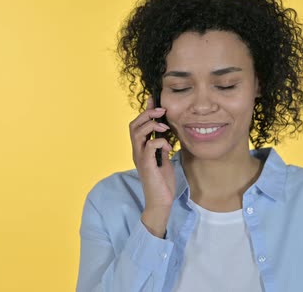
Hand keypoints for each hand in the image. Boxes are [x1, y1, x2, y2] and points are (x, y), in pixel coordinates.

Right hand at [129, 97, 174, 236]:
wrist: (161, 202)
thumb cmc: (162, 182)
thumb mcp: (163, 160)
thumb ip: (161, 148)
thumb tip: (164, 135)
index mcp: (140, 149)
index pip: (138, 126)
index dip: (145, 112)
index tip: (154, 100)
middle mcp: (137, 152)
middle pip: (134, 125)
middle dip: (147, 114)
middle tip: (162, 111)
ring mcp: (140, 158)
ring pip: (137, 133)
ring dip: (151, 125)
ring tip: (164, 127)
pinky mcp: (146, 166)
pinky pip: (148, 147)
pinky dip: (159, 142)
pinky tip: (168, 146)